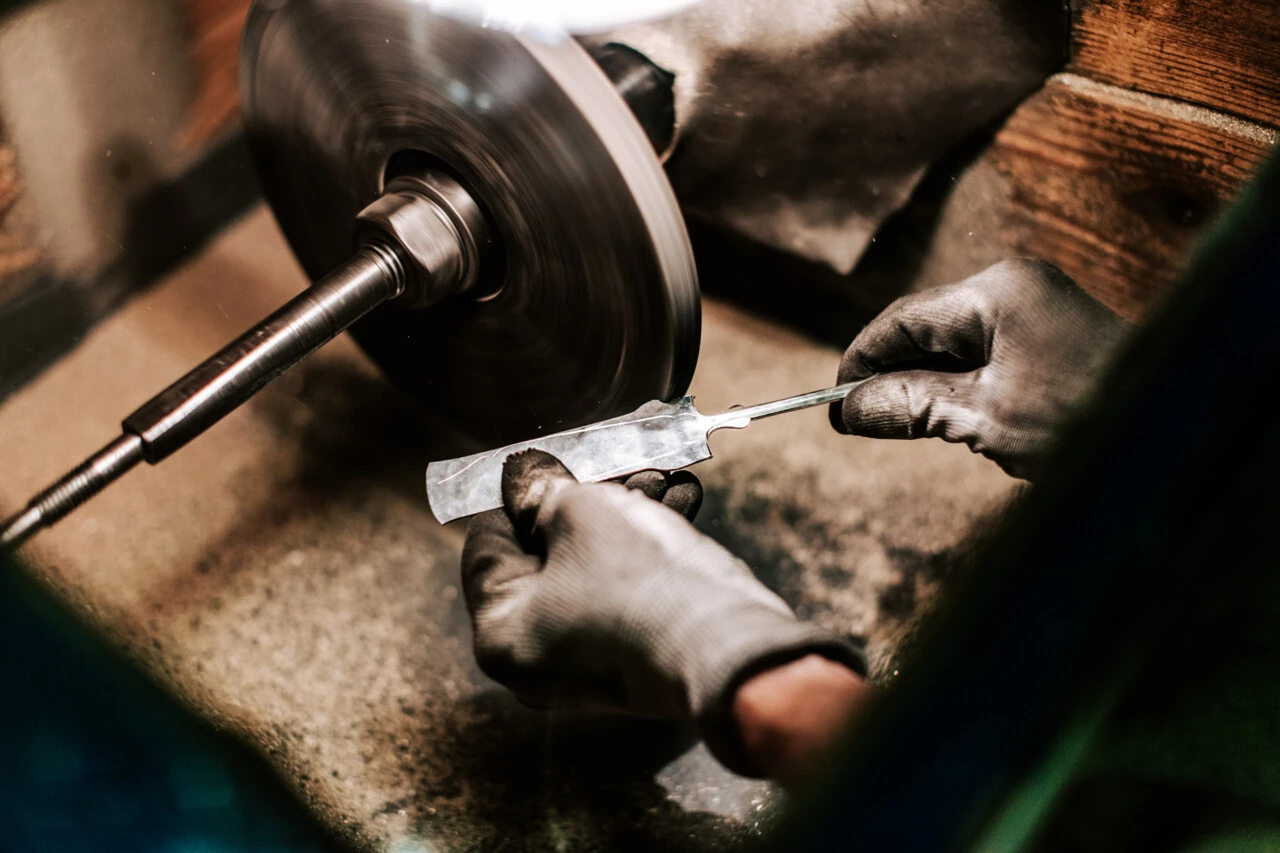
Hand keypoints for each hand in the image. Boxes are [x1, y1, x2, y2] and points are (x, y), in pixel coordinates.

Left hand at [461, 450, 865, 775]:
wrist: (728, 644)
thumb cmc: (641, 583)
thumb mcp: (582, 512)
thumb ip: (543, 490)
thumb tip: (522, 476)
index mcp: (501, 633)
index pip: (487, 547)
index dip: (516, 495)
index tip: (547, 463)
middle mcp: (537, 658)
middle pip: (546, 555)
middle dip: (588, 498)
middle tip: (614, 462)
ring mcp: (590, 662)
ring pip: (594, 568)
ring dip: (627, 514)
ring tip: (662, 475)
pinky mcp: (637, 656)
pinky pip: (628, 591)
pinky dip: (649, 547)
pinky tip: (681, 502)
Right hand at [831, 259, 1130, 479]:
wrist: (1180, 426)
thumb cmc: (1089, 418)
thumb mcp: (985, 418)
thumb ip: (910, 406)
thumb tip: (849, 409)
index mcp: (996, 292)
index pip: (902, 320)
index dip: (860, 362)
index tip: (833, 406)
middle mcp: (1016, 288)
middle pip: (926, 329)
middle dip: (895, 377)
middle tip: (865, 426)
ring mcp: (1039, 310)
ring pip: (956, 347)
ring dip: (931, 388)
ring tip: (916, 431)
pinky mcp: (1054, 338)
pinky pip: (988, 358)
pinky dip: (966, 390)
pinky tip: (967, 425)